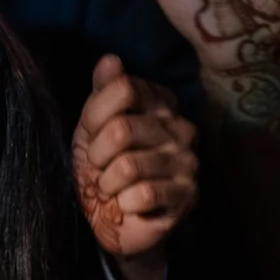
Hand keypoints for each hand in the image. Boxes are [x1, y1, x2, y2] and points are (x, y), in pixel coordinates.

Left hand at [71, 55, 197, 279]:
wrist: (111, 219)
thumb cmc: (101, 169)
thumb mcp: (91, 127)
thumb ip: (102, 93)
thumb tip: (110, 60)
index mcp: (159, 104)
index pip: (123, 88)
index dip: (94, 116)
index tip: (91, 135)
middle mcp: (180, 127)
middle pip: (122, 128)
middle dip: (96, 155)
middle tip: (97, 168)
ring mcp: (188, 161)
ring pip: (129, 165)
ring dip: (106, 182)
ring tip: (110, 187)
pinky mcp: (188, 195)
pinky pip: (142, 194)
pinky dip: (122, 203)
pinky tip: (125, 204)